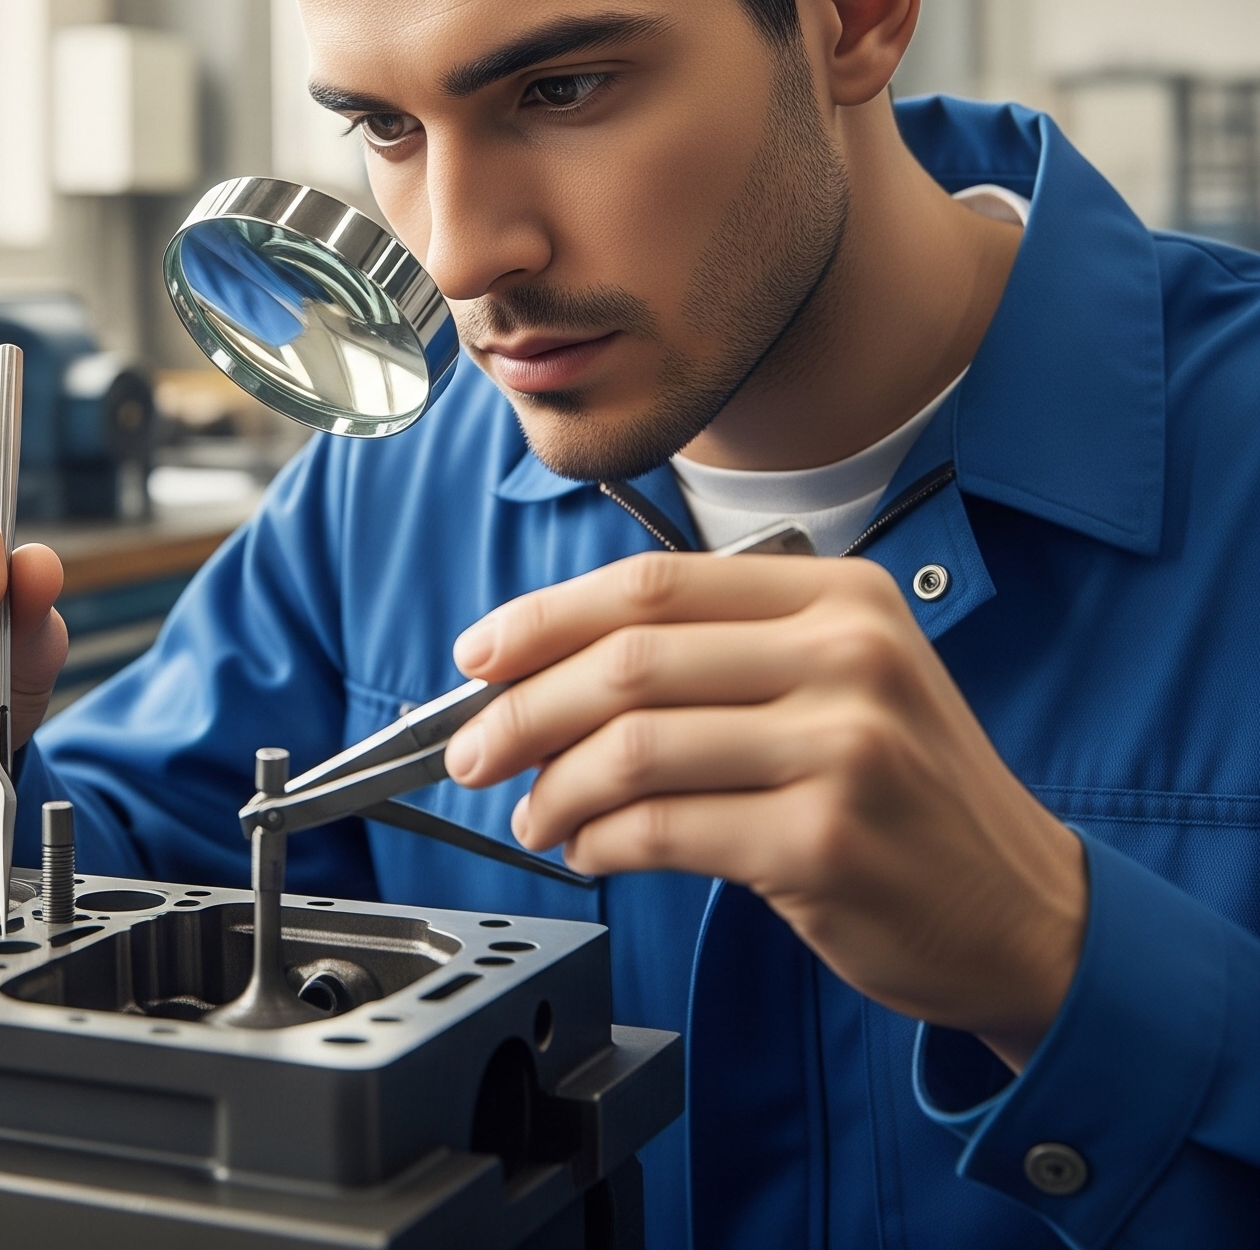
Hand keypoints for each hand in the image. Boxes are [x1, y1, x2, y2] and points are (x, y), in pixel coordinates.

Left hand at [445, 550, 1086, 1069]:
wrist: (1027, 910)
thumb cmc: (907, 791)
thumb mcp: (840, 680)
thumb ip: (716, 656)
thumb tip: (544, 669)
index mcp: (837, 596)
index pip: (651, 585)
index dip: (544, 618)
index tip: (479, 655)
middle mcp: (845, 656)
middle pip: (629, 661)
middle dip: (522, 707)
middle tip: (469, 748)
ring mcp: (842, 748)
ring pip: (634, 748)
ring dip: (552, 785)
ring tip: (530, 811)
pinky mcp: (825, 841)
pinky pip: (664, 829)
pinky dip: (600, 841)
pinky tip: (586, 848)